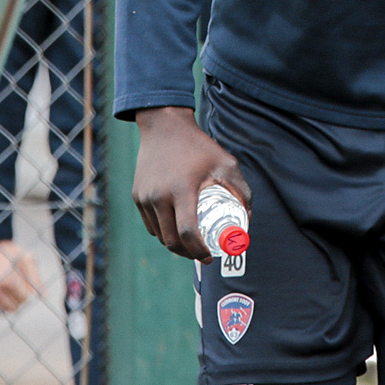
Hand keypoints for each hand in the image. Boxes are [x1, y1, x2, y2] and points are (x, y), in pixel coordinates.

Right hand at [0, 241, 43, 312]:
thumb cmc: (7, 252)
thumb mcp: (25, 259)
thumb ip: (35, 278)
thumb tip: (45, 296)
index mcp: (9, 280)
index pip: (23, 299)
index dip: (25, 293)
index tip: (22, 285)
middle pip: (12, 307)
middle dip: (16, 300)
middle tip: (13, 287)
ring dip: (4, 304)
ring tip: (4, 289)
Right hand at [132, 106, 249, 260]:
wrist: (164, 127)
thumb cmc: (199, 146)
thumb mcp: (226, 163)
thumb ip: (241, 191)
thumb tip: (247, 220)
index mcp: (182, 190)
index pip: (188, 232)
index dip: (199, 250)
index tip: (210, 257)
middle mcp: (159, 196)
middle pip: (172, 240)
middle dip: (188, 254)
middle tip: (202, 255)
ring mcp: (145, 198)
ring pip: (159, 235)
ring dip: (175, 245)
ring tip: (192, 244)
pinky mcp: (138, 196)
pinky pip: (151, 224)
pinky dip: (163, 232)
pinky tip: (176, 230)